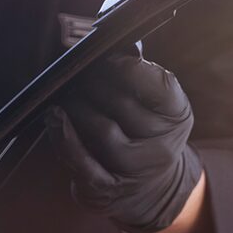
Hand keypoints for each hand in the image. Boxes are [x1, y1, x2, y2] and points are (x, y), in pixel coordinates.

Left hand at [50, 52, 201, 232]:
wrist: (152, 191)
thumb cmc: (145, 133)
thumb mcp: (154, 104)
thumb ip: (138, 73)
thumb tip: (121, 42)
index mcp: (177, 115)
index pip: (157, 84)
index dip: (126, 67)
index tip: (106, 57)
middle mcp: (163, 146)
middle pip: (122, 104)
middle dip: (94, 83)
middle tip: (79, 74)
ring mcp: (137, 172)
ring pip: (103, 131)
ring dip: (78, 107)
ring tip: (68, 96)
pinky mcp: (109, 191)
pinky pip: (83, 163)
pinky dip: (64, 137)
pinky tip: (54, 118)